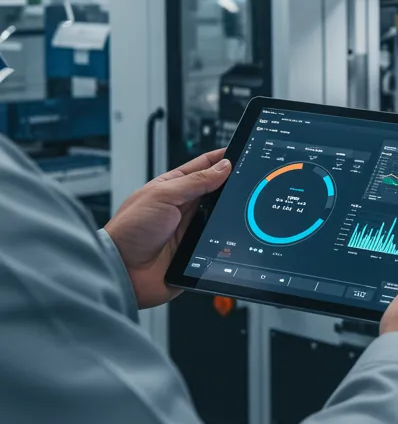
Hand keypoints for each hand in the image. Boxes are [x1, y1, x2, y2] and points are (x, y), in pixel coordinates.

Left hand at [105, 149, 231, 308]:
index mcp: (174, 187)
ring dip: (230, 213)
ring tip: (245, 207)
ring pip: (222, 216)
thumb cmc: (130, 230)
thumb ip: (195, 181)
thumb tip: (224, 166)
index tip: (243, 152)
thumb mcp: (163, 196)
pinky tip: (236, 233)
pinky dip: (228, 238)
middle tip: (249, 181)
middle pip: (217, 191)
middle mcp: (185, 206)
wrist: (122, 271)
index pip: (205, 166)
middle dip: (232, 186)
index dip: (223, 158)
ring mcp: (192, 228)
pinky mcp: (198, 250)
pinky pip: (221, 241)